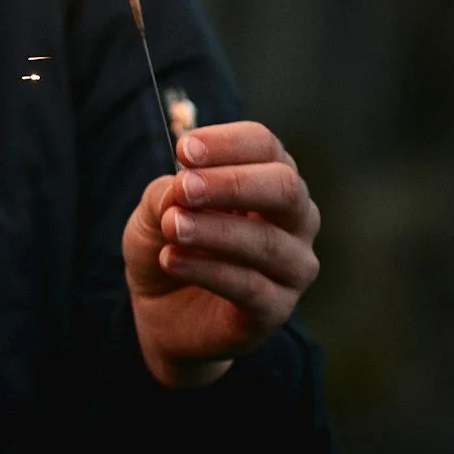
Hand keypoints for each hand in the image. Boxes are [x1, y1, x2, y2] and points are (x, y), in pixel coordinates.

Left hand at [121, 121, 321, 388]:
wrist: (161, 310)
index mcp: (270, 178)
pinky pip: (251, 287)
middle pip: (284, 187)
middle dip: (231, 184)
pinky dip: (207, 270)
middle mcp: (295, 219)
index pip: (264, 146)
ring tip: (172, 226)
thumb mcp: (157, 210)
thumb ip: (170, 193)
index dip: (227, 143)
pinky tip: (171, 259)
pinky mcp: (276, 310)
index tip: (184, 150)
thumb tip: (184, 187)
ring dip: (214, 230)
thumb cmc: (171, 243)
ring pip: (267, 242)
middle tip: (184, 188)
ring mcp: (293, 267)